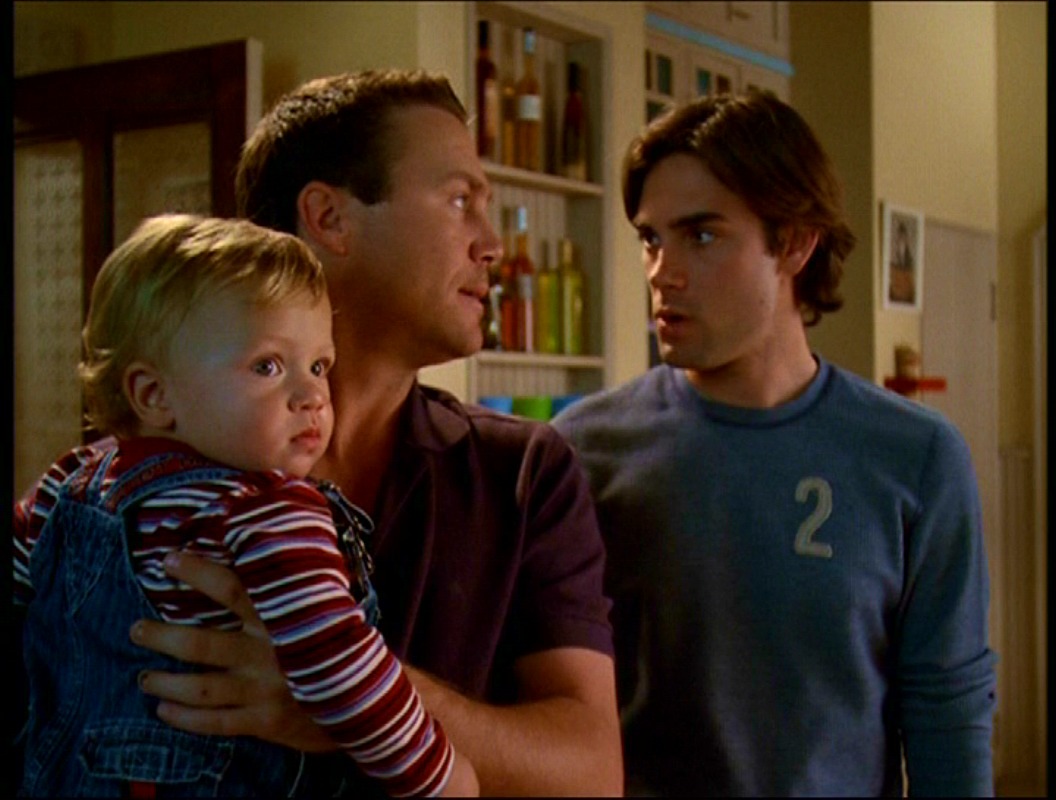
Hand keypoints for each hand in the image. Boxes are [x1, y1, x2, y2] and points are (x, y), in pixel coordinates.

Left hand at [130, 551, 333, 751]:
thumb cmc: (343, 647)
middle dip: (162, 636)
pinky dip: (184, 717)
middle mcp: (267, 654)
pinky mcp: (263, 722)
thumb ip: (297, 590)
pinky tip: (164, 710)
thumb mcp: (326, 611)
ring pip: (200, 687)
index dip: (198, 572)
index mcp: (282, 620)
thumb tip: (271, 549)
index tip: (169, 560)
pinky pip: (214, 723)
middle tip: (135, 629)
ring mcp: (262, 691)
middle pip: (200, 644)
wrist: (370, 700)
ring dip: (165, 681)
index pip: (232, 589)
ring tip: (144, 675)